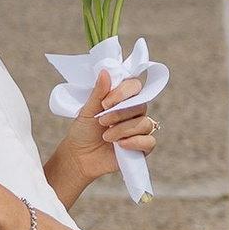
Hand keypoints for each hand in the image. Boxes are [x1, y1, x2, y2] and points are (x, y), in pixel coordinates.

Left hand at [47, 83, 157, 209]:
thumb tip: (105, 72)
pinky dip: (135, 142)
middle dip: (119, 113)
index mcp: (123, 99)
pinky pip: (149, 141)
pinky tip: (120, 145)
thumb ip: (98, 93)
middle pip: (141, 105)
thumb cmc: (83, 132)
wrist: (79, 157)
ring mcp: (139, 130)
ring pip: (144, 123)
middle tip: (101, 120)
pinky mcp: (141, 148)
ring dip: (123, 130)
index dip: (123, 92)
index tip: (105, 102)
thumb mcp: (87, 111)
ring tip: (106, 136)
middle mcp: (134, 113)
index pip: (135, 86)